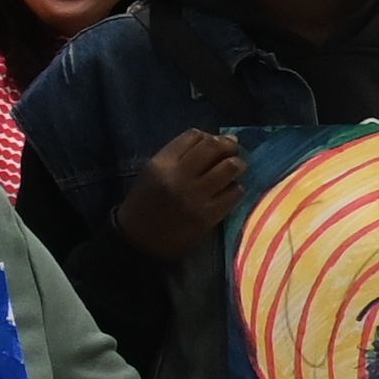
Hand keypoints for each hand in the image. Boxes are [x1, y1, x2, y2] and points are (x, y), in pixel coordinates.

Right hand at [116, 131, 245, 256]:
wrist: (140, 242)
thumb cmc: (145, 204)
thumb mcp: (152, 173)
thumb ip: (178, 156)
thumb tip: (217, 141)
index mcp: (161, 164)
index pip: (194, 136)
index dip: (208, 136)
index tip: (214, 144)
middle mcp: (179, 176)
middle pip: (214, 147)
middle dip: (228, 145)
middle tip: (232, 151)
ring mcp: (196, 197)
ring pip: (229, 168)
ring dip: (237, 165)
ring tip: (235, 169)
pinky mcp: (208, 216)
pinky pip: (234, 193)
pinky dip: (236, 188)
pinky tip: (229, 191)